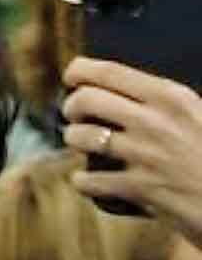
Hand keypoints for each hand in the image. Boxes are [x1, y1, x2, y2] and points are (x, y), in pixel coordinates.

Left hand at [62, 56, 201, 241]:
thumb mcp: (197, 116)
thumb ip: (162, 103)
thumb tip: (119, 93)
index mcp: (171, 97)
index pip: (109, 71)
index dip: (79, 72)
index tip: (71, 80)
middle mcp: (156, 121)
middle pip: (85, 99)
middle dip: (71, 107)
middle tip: (74, 116)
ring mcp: (148, 154)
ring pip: (81, 136)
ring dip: (74, 140)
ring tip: (81, 145)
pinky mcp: (143, 188)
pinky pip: (90, 180)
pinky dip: (83, 182)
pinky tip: (87, 181)